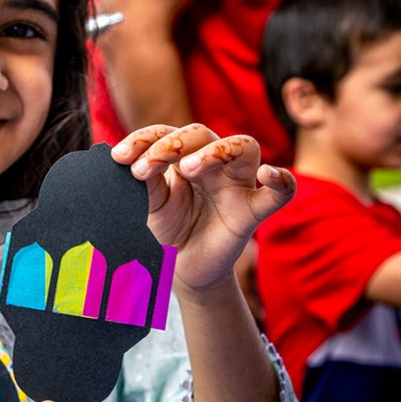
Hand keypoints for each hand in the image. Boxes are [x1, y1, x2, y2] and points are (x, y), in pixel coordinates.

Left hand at [111, 124, 295, 290]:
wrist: (182, 268)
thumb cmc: (169, 228)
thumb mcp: (150, 204)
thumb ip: (144, 182)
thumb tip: (127, 161)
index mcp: (183, 157)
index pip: (167, 133)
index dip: (144, 140)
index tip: (119, 158)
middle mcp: (212, 164)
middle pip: (202, 133)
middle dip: (171, 144)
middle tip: (145, 168)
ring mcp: (236, 185)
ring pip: (243, 147)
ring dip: (214, 152)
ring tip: (187, 169)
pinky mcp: (252, 212)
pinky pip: (281, 192)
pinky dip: (281, 180)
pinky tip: (268, 174)